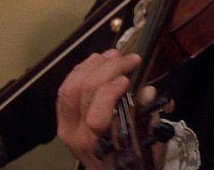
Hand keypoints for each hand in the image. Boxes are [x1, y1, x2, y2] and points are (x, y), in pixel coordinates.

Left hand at [56, 49, 140, 169]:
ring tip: (113, 55)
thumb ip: (148, 117)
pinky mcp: (64, 118)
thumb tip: (147, 91)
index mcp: (98, 145)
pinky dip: (81, 71)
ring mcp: (66, 126)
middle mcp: (77, 135)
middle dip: (108, 68)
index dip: (110, 91)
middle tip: (130, 59)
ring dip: (92, 65)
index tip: (129, 78)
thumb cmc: (134, 162)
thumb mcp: (149, 144)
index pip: (96, 115)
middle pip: (82, 92)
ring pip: (70, 87)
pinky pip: (66, 89)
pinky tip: (96, 61)